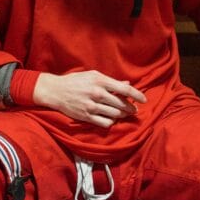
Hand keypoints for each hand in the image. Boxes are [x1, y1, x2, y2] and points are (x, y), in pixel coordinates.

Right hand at [32, 70, 146, 127]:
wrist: (55, 91)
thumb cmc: (75, 81)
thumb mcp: (92, 76)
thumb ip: (110, 81)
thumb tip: (126, 84)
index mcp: (100, 80)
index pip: (124, 89)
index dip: (137, 95)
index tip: (144, 100)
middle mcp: (97, 93)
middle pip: (122, 104)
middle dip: (131, 108)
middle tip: (134, 110)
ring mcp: (91, 106)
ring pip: (115, 115)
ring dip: (122, 115)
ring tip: (124, 114)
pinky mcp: (86, 116)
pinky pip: (105, 123)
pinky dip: (111, 122)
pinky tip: (111, 119)